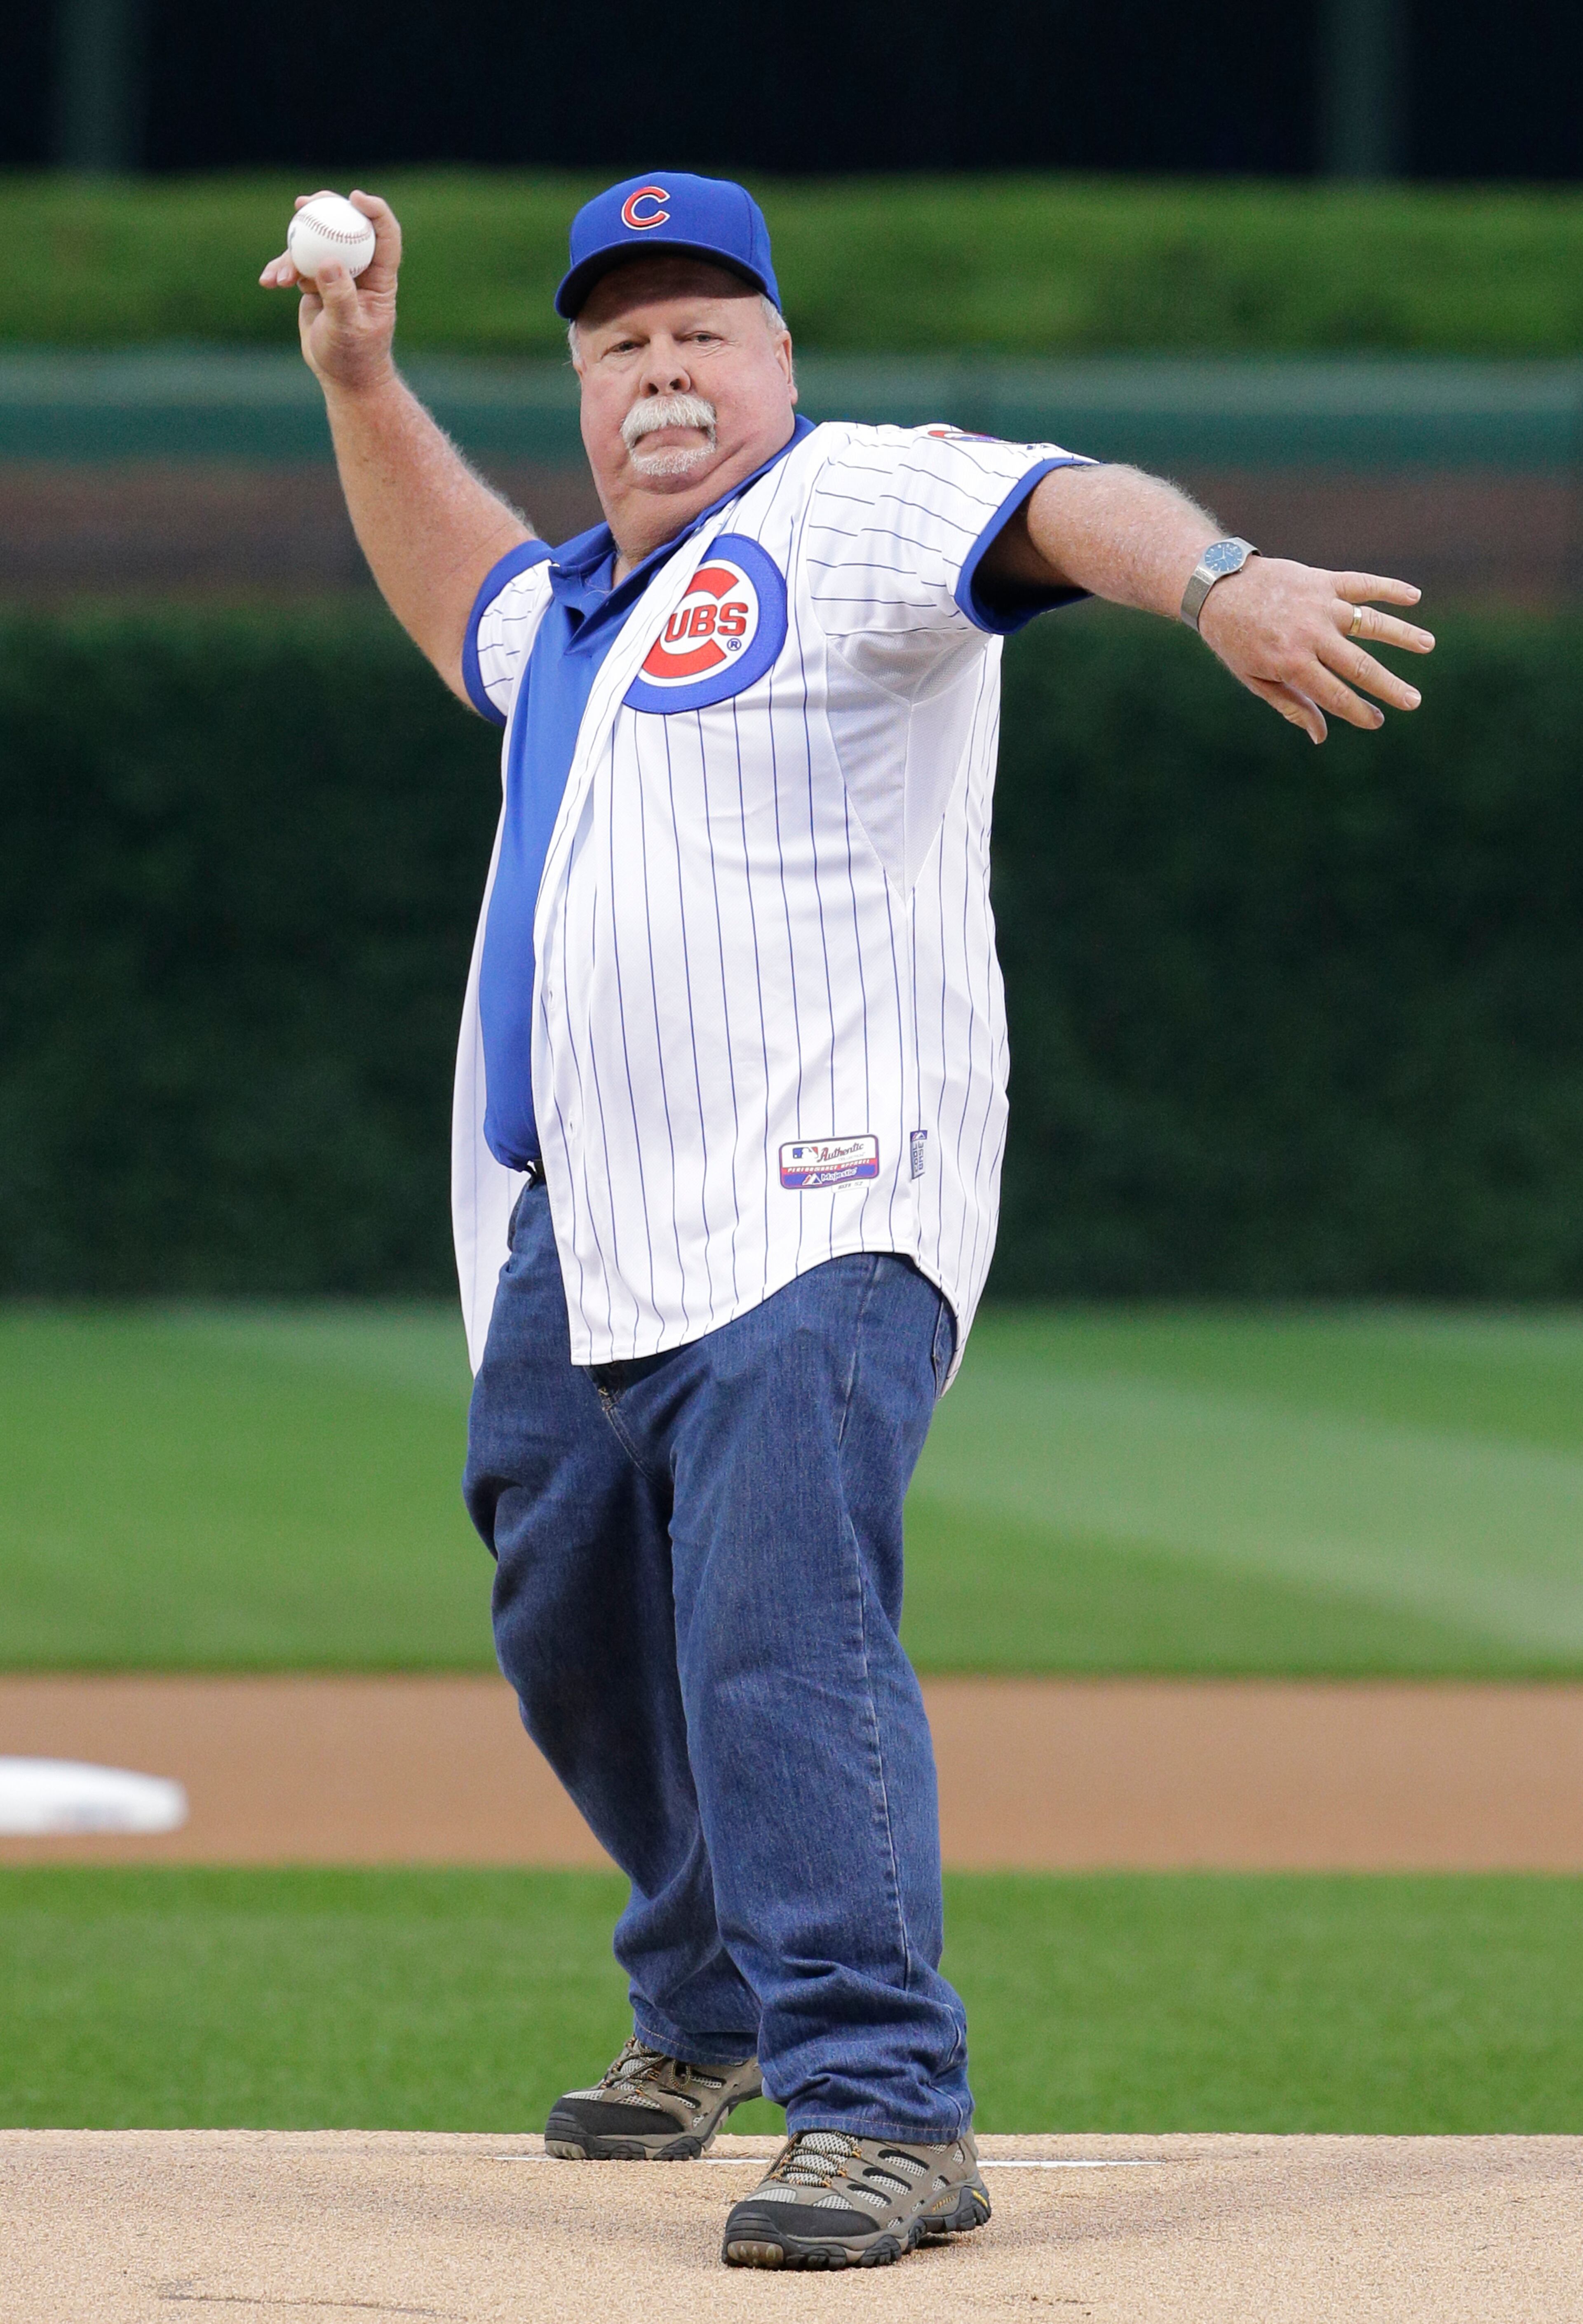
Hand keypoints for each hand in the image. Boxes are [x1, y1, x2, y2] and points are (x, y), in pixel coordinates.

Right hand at [259, 190, 399, 395]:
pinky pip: (297, 265)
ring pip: (315, 245)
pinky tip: (268, 281)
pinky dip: (282, 271)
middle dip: (325, 208)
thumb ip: (339, 296)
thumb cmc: (353, 357)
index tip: (354, 198)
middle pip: (346, 226)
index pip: (384, 235)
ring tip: (281, 278)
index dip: (374, 210)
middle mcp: (360, 270)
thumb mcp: (347, 329)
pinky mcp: (316, 283)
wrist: (342, 377)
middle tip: (303, 203)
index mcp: (380, 277)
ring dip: (293, 253)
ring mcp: (337, 274)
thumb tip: (328, 262)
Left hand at [1197, 558, 1433, 743]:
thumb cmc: (1235, 640)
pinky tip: (1414, 597)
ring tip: (1427, 645)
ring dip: (1402, 635)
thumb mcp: (1255, 679)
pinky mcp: (1322, 580)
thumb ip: (1291, 705)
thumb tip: (1321, 736)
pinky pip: (1362, 584)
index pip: (1334, 694)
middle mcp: (1310, 635)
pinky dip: (1389, 589)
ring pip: (1369, 622)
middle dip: (1389, 686)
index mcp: (1291, 664)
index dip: (1358, 711)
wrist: (1219, 587)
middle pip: (1359, 665)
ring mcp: (1319, 605)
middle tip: (1413, 702)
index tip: (1377, 721)